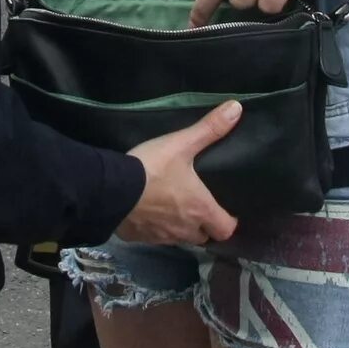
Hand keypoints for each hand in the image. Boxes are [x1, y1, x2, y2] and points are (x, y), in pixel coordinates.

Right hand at [116, 101, 240, 246]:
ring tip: (175, 211)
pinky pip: (155, 238)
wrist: (112, 189)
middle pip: (203, 237)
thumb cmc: (153, 169)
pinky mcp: (140, 238)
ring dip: (181, 228)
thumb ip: (209, 129)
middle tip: (199, 209)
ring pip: (180, 239)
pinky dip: (156, 230)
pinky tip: (149, 214)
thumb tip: (237, 108)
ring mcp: (162, 237)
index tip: (225, 212)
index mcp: (201, 210)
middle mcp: (185, 229)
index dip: (228, 222)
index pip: (226, 230)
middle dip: (204, 227)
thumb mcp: (182, 144)